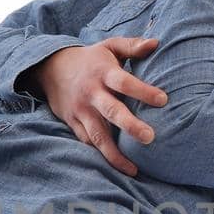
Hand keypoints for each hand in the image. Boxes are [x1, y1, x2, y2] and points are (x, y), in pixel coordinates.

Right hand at [32, 36, 167, 175]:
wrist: (50, 68)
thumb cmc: (90, 59)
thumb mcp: (109, 46)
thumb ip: (132, 45)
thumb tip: (156, 43)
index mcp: (103, 72)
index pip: (125, 82)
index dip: (143, 91)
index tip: (163, 100)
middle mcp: (92, 93)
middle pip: (111, 111)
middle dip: (130, 126)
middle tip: (150, 138)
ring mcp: (81, 111)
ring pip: (97, 135)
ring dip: (114, 153)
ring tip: (133, 170)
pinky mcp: (73, 123)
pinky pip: (87, 142)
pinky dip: (101, 155)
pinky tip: (118, 167)